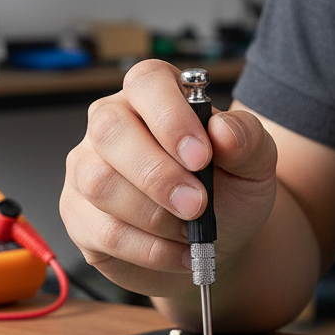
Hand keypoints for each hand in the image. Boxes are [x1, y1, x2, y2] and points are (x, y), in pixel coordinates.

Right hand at [60, 60, 277, 296]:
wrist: (218, 243)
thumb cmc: (230, 192)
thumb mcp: (255, 164)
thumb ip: (247, 140)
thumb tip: (222, 131)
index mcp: (155, 95)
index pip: (146, 82)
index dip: (170, 117)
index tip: (201, 157)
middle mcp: (113, 123)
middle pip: (110, 130)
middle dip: (157, 174)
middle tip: (197, 204)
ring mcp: (88, 167)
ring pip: (100, 183)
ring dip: (154, 216)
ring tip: (190, 231)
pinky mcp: (79, 214)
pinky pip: (103, 231)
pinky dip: (149, 249)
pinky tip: (177, 252)